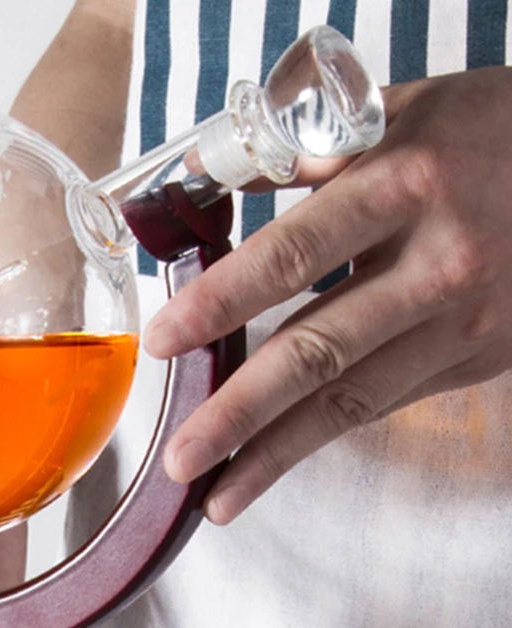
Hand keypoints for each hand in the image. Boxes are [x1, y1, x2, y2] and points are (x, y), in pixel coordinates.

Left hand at [143, 67, 511, 523]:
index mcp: (405, 187)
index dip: (219, 304)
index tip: (162, 341)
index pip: (290, 257)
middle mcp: (437, 264)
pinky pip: (383, 403)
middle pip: (316, 353)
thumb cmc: (489, 133)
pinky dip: (323, 436)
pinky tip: (275, 462)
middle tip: (178, 458)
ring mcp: (463, 323)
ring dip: (275, 456)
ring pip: (350, 401)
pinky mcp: (476, 360)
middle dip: (238, 414)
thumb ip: (301, 155)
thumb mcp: (399, 117)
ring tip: (217, 497)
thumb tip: (201, 185)